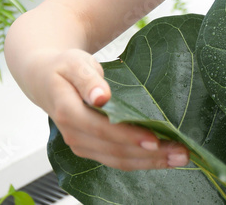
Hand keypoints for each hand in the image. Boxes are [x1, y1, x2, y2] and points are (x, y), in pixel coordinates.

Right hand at [39, 49, 189, 170]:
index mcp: (68, 112)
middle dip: (150, 155)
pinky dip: (141, 161)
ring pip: (118, 160)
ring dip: (150, 162)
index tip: (155, 139)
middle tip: (182, 153)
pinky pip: (117, 159)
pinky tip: (163, 159)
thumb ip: (88, 79)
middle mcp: (73, 134)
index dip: (129, 136)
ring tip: (180, 158)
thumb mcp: (75, 63)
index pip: (102, 129)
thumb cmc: (64, 67)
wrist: (44, 79)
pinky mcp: (90, 149)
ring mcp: (81, 145)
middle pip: (115, 150)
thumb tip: (101, 96)